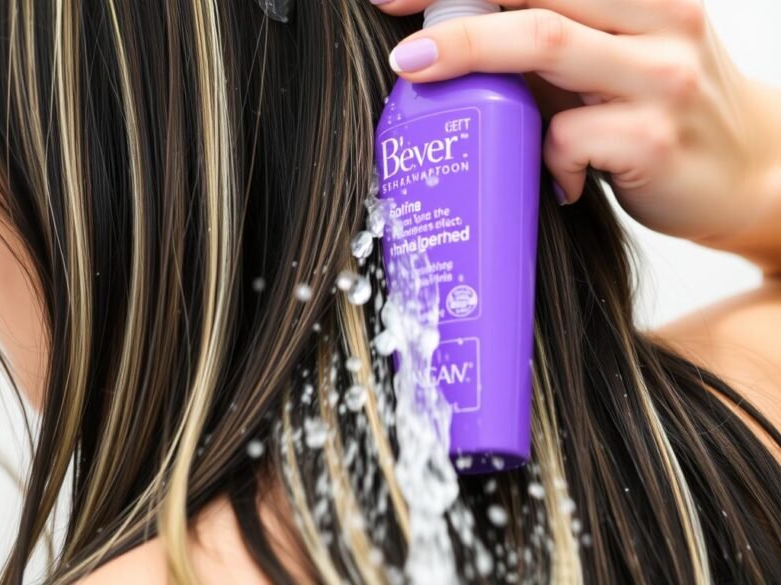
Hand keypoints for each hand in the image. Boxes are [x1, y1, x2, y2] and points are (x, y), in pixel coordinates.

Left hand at [372, 0, 780, 267]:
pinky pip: (567, 135)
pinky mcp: (653, 140)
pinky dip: (539, 153)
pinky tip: (551, 174)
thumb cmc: (662, 108)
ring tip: (417, 72)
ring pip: (545, 41)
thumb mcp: (617, 55)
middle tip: (395, 25)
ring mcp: (661, 76)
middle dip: (452, 2)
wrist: (748, 173)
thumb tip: (450, 37)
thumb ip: (552, 40)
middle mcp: (662, 17)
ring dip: (469, 51)